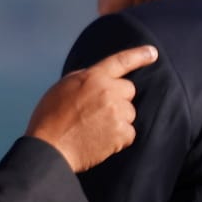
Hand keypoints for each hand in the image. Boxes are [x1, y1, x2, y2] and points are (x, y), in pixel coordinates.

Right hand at [25, 45, 157, 171]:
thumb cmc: (49, 119)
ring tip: (93, 129)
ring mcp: (116, 112)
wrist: (49, 148)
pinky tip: (99, 141)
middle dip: (118, 99)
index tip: (152, 53)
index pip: (120, 61)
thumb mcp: (62, 88)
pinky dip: (117, 139)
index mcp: (92, 77)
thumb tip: (100, 78)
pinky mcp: (121, 132)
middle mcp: (107, 91)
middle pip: (128, 90)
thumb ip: (85, 80)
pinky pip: (129, 133)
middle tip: (97, 113)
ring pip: (129, 113)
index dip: (139, 55)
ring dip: (117, 120)